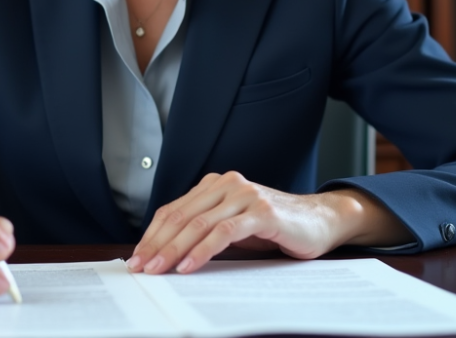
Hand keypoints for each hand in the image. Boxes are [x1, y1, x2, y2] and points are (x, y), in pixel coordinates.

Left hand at [127, 172, 411, 275]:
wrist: (319, 221)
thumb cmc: (274, 227)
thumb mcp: (233, 226)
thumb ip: (205, 230)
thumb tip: (166, 253)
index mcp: (216, 185)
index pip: (174, 210)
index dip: (152, 235)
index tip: (137, 258)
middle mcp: (227, 184)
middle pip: (181, 216)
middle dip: (157, 244)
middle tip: (141, 268)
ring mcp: (245, 195)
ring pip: (199, 223)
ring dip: (174, 249)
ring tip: (159, 270)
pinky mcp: (262, 212)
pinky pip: (224, 232)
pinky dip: (202, 250)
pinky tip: (189, 265)